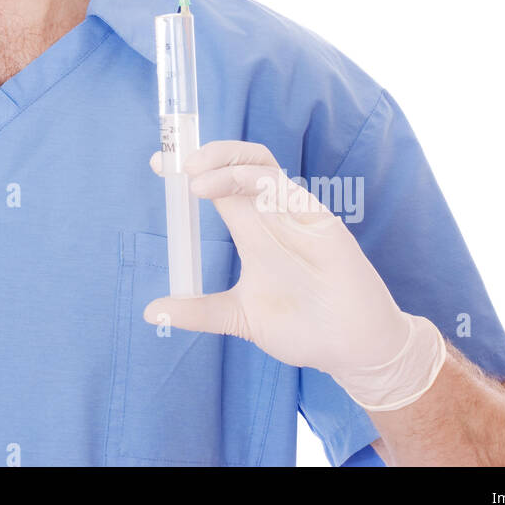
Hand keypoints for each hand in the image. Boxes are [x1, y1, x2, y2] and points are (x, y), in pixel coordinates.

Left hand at [144, 140, 445, 411]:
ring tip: (196, 181)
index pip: (218, 183)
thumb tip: (152, 312)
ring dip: (227, 163)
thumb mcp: (239, 317)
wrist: (352, 351)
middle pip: (241, 161)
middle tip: (179, 166)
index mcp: (253, 229)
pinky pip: (291, 190)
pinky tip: (238, 185)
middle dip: (209, 153)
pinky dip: (261, 180)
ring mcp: (297, 216)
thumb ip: (199, 311)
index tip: (158, 163)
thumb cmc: (302, 328)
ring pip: (263, 165)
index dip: (191, 168)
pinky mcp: (322, 224)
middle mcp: (272, 215)